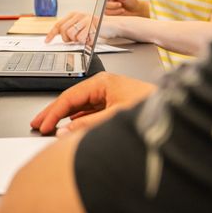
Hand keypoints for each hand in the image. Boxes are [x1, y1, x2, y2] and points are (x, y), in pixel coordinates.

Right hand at [30, 72, 156, 135]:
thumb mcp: (115, 116)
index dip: (53, 113)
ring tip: (48, 126)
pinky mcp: (113, 105)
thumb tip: (65, 130)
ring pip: (79, 107)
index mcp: (101, 82)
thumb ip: (87, 124)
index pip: (69, 98)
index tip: (42, 125)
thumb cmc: (151, 106)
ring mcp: (108, 96)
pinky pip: (88, 112)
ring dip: (64, 117)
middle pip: (70, 100)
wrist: (175, 113)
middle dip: (52, 113)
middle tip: (36, 123)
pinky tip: (69, 125)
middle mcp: (103, 87)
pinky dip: (76, 120)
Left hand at [45, 12, 124, 42]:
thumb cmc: (96, 27)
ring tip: (85, 38)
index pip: (58, 25)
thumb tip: (58, 36)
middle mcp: (78, 15)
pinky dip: (85, 41)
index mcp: (73, 15)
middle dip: (68, 39)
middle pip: (63, 31)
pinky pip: (81, 37)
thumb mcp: (81, 27)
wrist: (112, 26)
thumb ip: (70, 30)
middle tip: (75, 40)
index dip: (51, 34)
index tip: (47, 41)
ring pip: (71, 35)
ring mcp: (84, 19)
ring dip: (78, 40)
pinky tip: (90, 38)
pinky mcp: (91, 24)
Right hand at [99, 0, 141, 15]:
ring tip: (121, 6)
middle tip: (119, 3)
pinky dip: (116, 12)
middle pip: (101, 2)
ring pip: (105, 9)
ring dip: (115, 8)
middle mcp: (106, 0)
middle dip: (111, 4)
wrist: (136, 9)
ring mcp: (107, 7)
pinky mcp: (109, 13)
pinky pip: (108, 13)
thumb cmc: (130, 0)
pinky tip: (121, 10)